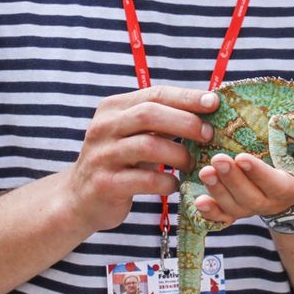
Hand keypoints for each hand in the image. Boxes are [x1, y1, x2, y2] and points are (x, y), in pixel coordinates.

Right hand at [64, 86, 218, 232]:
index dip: (186, 97)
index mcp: (113, 108)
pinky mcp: (105, 183)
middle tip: (209, 135)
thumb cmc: (119, 161)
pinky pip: (145, 179)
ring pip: (148, 146)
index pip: (155, 94)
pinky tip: (173, 184)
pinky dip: (166, 182)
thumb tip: (207, 109)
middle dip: (186, 122)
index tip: (214, 102)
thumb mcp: (133, 134)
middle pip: (150, 114)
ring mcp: (102, 155)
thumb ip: (161, 121)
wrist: (80, 199)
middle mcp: (104, 127)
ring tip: (191, 164)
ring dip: (179, 154)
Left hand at [195, 141, 293, 224]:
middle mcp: (271, 202)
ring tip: (205, 172)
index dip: (258, 174)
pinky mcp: (239, 207)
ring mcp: (253, 206)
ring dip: (218, 191)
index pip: (275, 184)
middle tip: (217, 160)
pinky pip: (225, 216)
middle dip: (232, 179)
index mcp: (292, 187)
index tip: (242, 157)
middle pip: (250, 197)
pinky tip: (198, 202)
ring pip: (234, 206)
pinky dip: (211, 213)